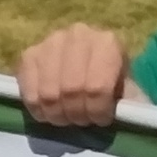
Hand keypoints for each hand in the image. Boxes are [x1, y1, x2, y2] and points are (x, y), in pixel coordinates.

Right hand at [13, 24, 136, 126]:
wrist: (94, 73)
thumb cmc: (113, 86)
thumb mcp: (128, 94)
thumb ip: (127, 105)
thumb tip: (122, 118)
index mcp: (107, 42)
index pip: (96, 86)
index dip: (97, 111)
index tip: (101, 120)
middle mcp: (77, 35)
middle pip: (70, 90)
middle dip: (76, 114)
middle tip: (81, 121)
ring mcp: (49, 43)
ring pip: (48, 93)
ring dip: (57, 115)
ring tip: (66, 117)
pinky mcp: (28, 56)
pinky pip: (29, 93)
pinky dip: (38, 110)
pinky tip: (48, 112)